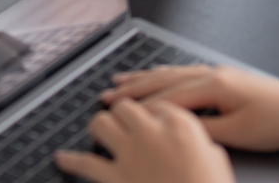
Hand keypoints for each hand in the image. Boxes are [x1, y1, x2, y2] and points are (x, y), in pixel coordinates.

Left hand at [54, 98, 234, 182]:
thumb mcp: (216, 157)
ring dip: (99, 128)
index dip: (150, 113)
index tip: (147, 120)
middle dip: (123, 115)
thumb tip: (189, 140)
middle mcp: (151, 131)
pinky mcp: (114, 177)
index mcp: (180, 124)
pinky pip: (84, 163)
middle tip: (123, 125)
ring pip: (101, 122)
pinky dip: (71, 161)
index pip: (156, 103)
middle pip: (125, 106)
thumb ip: (197, 140)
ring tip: (99, 134)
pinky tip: (62, 159)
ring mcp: (130, 153)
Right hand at [102, 66, 278, 157]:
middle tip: (106, 93)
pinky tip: (161, 76)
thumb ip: (202, 130)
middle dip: (133, 88)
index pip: (165, 96)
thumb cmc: (278, 122)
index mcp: (213, 85)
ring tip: (122, 80)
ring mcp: (219, 74)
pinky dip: (166, 75)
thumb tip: (174, 129)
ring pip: (173, 74)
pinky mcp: (226, 79)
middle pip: (163, 80)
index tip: (113, 108)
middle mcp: (213, 74)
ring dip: (146, 78)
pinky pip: (186, 73)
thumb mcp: (237, 134)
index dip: (137, 104)